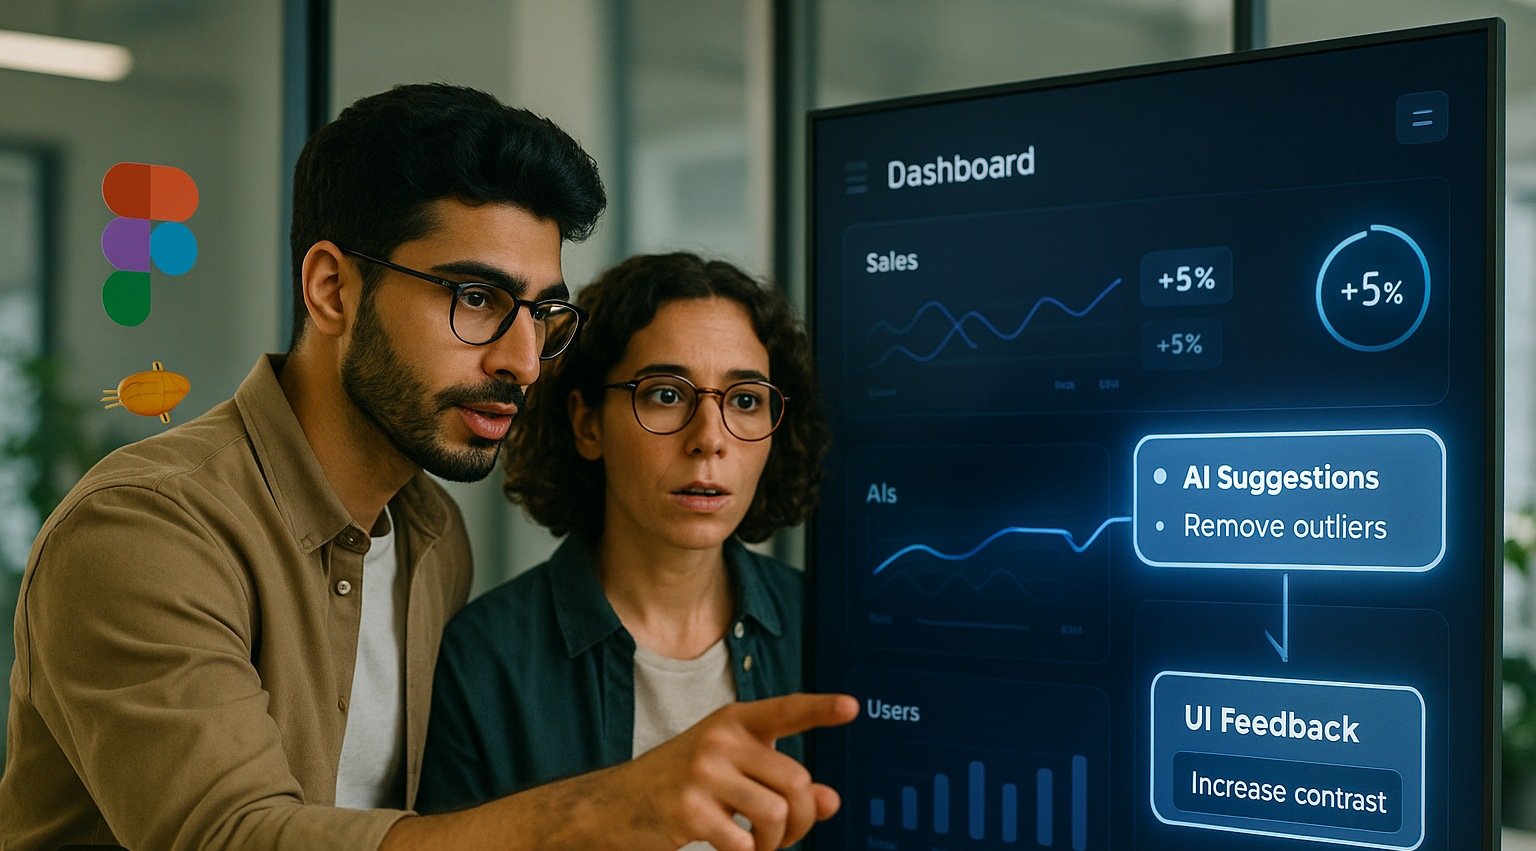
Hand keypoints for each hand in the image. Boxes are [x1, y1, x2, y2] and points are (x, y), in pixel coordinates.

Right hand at [619, 692, 858, 850]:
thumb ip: (780, 781)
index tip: (852, 707)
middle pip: (796, 781)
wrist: (610, 806)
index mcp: (732, 722)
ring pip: (777, 815)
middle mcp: (720, 740)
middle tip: (785, 835)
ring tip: (759, 845)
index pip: (785, 710)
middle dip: (802, 820)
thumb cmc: (679, 785)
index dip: (821, 709)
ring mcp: (702, 773)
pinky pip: (746, 843)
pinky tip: (730, 847)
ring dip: (776, 843)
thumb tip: (831, 800)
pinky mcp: (689, 811)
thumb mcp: (729, 770)